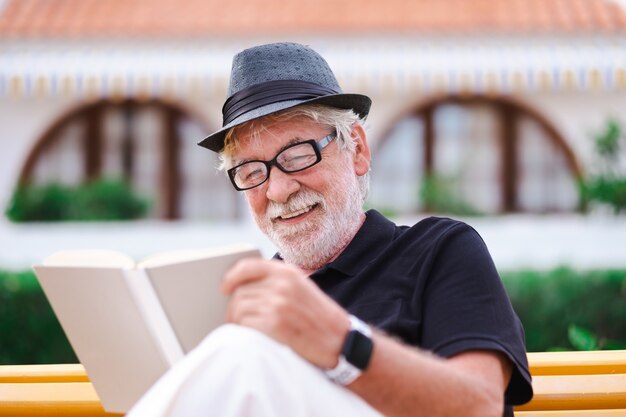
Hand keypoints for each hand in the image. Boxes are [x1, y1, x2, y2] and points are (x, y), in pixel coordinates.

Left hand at [221, 258, 348, 367]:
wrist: (341, 340)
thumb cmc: (320, 317)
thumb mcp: (302, 288)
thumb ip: (277, 282)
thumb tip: (244, 287)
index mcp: (288, 273)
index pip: (248, 267)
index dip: (232, 277)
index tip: (224, 287)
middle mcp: (282, 285)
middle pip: (240, 291)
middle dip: (234, 307)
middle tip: (235, 318)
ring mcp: (278, 304)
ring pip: (239, 308)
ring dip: (236, 321)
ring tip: (242, 328)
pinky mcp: (275, 325)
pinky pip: (245, 325)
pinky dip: (244, 332)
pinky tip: (251, 336)